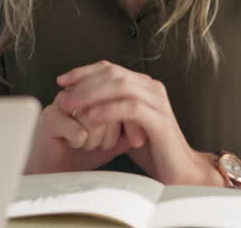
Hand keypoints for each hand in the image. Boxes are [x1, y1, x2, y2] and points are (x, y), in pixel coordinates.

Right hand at [24, 99, 131, 174]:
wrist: (58, 173)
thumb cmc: (82, 153)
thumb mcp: (114, 138)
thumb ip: (129, 125)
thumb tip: (147, 116)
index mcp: (91, 93)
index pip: (119, 95)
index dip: (129, 117)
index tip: (135, 139)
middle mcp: (77, 93)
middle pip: (108, 107)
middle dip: (111, 133)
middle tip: (100, 143)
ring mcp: (61, 103)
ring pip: (94, 119)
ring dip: (95, 140)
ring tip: (86, 144)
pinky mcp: (50, 119)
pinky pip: (80, 132)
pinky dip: (81, 143)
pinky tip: (72, 145)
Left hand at [53, 61, 223, 186]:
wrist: (179, 173)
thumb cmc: (151, 149)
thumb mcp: (123, 123)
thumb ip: (107, 106)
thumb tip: (76, 97)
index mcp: (143, 85)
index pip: (109, 68)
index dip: (83, 71)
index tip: (61, 80)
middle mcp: (152, 88)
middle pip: (113, 73)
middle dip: (83, 82)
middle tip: (63, 94)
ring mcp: (158, 103)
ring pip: (120, 86)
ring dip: (91, 94)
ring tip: (72, 105)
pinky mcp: (160, 121)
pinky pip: (131, 108)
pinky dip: (108, 110)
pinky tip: (91, 117)